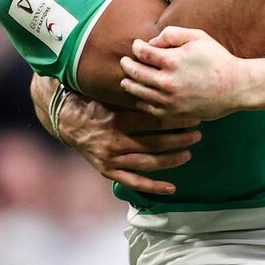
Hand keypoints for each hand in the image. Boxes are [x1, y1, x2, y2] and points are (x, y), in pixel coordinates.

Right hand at [29, 75, 200, 194]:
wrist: (67, 120)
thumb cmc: (95, 102)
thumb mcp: (114, 93)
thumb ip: (137, 92)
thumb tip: (164, 76)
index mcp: (119, 119)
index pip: (156, 121)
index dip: (178, 119)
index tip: (194, 115)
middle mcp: (116, 141)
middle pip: (157, 142)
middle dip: (181, 138)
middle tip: (198, 133)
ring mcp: (112, 159)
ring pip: (149, 162)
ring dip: (172, 159)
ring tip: (189, 152)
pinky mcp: (108, 171)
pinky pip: (134, 182)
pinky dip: (153, 186)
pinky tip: (171, 187)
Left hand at [119, 27, 248, 119]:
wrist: (236, 87)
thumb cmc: (218, 59)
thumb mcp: (198, 37)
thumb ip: (172, 34)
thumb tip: (151, 43)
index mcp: (172, 61)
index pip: (142, 53)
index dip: (136, 47)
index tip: (136, 46)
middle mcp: (167, 82)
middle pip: (135, 73)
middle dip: (127, 65)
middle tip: (124, 61)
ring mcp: (169, 99)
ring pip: (139, 92)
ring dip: (129, 84)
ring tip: (125, 80)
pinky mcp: (174, 112)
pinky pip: (150, 108)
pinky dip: (141, 102)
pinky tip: (140, 97)